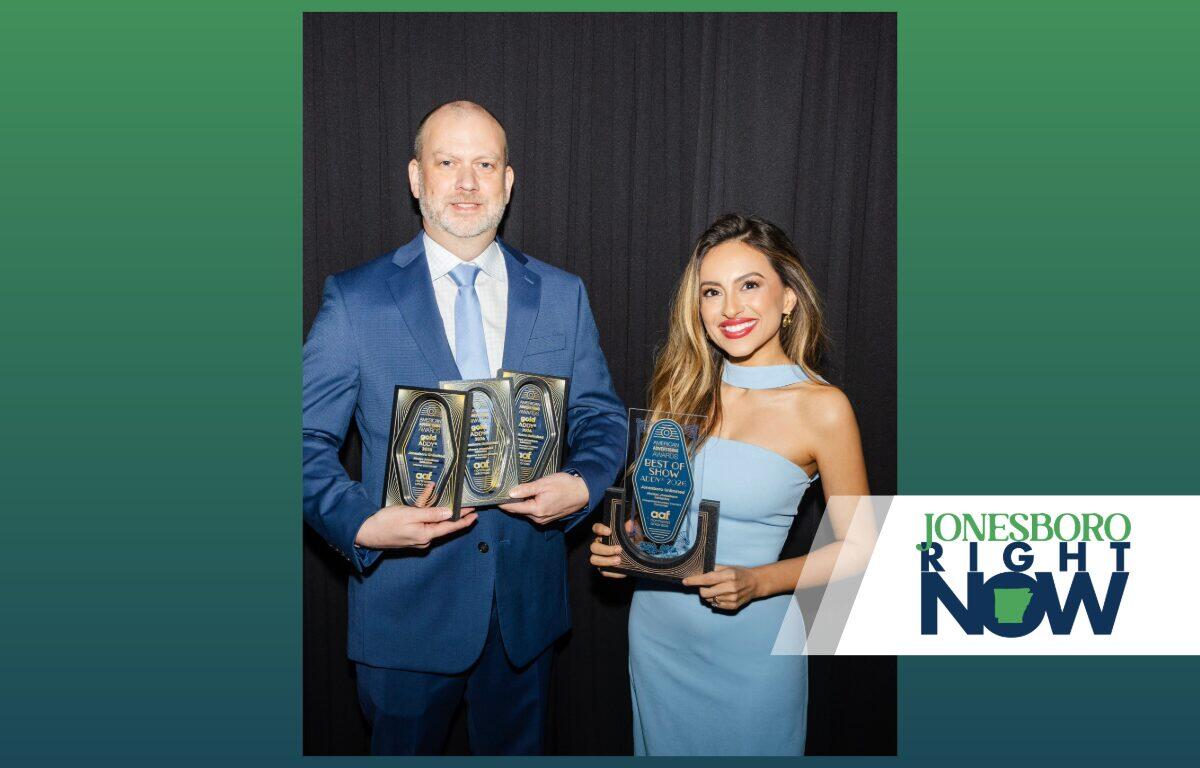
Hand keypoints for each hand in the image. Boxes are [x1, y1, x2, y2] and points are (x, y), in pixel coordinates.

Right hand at [355, 483, 476, 549]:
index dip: (463, 521)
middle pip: (442, 524)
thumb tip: (449, 513)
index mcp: (425, 535)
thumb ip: (431, 513)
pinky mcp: (410, 533)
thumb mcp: (410, 514)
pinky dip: (423, 509)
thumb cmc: (386, 523)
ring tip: (434, 492)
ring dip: (433, 507)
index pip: (450, 528)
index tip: (474, 516)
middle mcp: (423, 538)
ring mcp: (416, 537)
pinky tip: (424, 496)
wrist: (365, 532)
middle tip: (467, 507)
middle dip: (452, 513)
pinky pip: (421, 520)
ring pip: (431, 520)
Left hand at [499, 471, 588, 525]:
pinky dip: (529, 504)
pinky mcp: (547, 518)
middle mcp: (538, 518)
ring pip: (525, 511)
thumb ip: (526, 489)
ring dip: (521, 502)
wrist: (583, 492)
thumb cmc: (566, 486)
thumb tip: (510, 493)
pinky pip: (533, 512)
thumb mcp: (544, 483)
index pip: (513, 507)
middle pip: (518, 510)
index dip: (502, 502)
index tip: (492, 497)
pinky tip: (530, 495)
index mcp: (537, 510)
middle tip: (503, 489)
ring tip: (517, 490)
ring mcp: (543, 520)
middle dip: (511, 501)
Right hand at [589, 521, 627, 578]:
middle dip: (606, 549)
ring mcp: (598, 558)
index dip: (599, 529)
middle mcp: (598, 546)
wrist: (634, 560)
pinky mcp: (603, 569)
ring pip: (594, 559)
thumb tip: (629, 524)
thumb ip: (628, 531)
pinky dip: (612, 571)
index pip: (596, 529)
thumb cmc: (629, 544)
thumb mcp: (630, 536)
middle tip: (619, 549)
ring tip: (619, 560)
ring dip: (606, 560)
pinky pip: (603, 571)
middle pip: (593, 547)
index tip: (609, 532)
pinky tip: (621, 570)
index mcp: (603, 536)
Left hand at [682, 565, 762, 610]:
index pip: (708, 578)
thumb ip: (714, 569)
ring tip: (717, 589)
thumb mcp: (728, 567)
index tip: (685, 581)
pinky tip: (721, 595)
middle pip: (705, 593)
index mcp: (729, 576)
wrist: (755, 584)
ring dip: (709, 595)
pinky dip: (715, 600)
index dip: (695, 580)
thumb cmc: (740, 573)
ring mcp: (732, 599)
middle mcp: (731, 588)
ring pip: (710, 600)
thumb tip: (698, 571)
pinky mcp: (733, 607)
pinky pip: (716, 606)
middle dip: (701, 589)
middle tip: (705, 585)